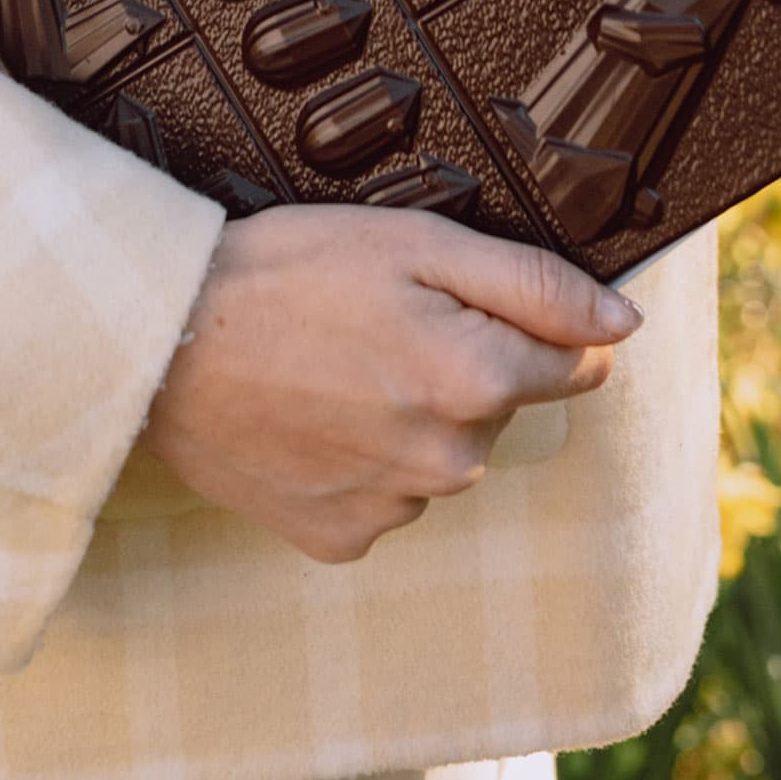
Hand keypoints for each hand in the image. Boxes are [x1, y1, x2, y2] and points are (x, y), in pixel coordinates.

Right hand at [139, 203, 641, 563]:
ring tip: (337, 363)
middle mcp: (448, 461)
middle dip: (466, 360)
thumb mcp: (418, 243)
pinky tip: (314, 414)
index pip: (577, 365)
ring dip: (414, 410)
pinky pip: (389, 492)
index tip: (471, 300)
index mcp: (475, 381)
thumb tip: (622, 324)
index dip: (536, 322)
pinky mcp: (341, 536)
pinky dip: (365, 456)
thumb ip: (534, 284)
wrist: (158, 345)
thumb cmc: (284, 275)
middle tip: (381, 319)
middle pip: (503, 405)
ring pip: (447, 450)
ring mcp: (393, 506)